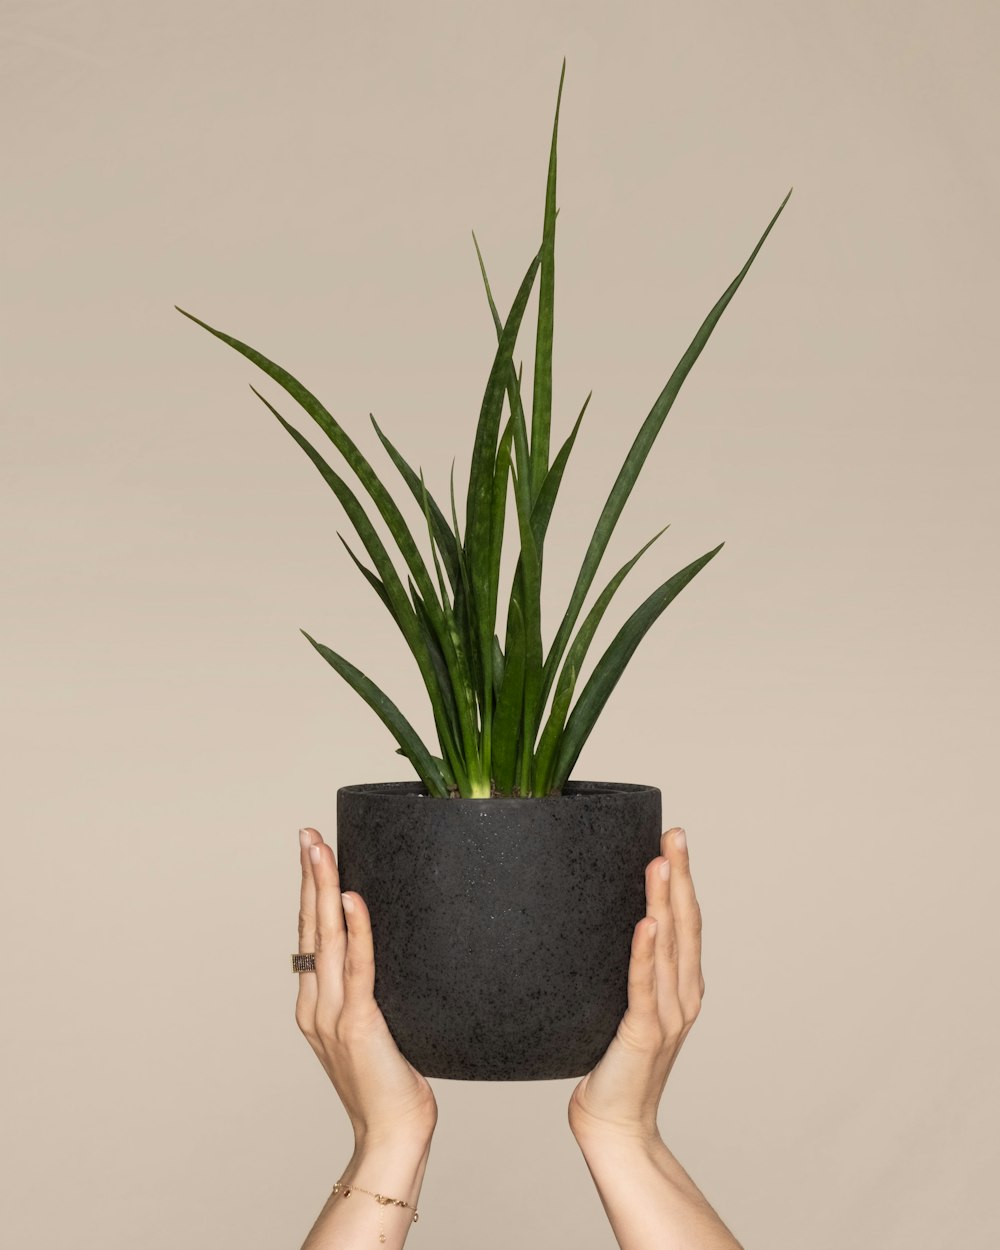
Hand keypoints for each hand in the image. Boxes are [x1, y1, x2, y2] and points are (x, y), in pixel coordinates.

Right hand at [295, 827, 437, 1146]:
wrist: (393, 1132)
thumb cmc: (392, 1082)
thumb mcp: (373, 1027)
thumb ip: (367, 992)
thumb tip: (383, 953)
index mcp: (313, 1006)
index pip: (308, 936)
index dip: (308, 892)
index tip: (312, 852)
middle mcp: (314, 1006)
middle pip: (309, 927)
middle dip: (309, 876)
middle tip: (308, 834)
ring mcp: (332, 1014)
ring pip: (325, 938)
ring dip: (322, 888)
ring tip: (321, 849)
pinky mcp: (359, 1023)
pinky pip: (358, 966)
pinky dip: (356, 929)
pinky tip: (351, 897)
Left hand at [568, 826, 704, 1145]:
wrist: (612, 1123)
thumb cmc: (609, 1062)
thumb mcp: (622, 1005)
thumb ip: (625, 969)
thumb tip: (602, 923)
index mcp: (682, 986)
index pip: (686, 921)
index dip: (683, 878)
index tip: (673, 838)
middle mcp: (683, 996)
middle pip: (685, 924)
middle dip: (680, 875)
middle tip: (674, 833)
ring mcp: (668, 1015)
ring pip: (669, 947)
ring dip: (664, 902)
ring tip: (659, 862)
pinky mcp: (645, 1034)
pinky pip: (644, 986)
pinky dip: (646, 953)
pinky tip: (645, 923)